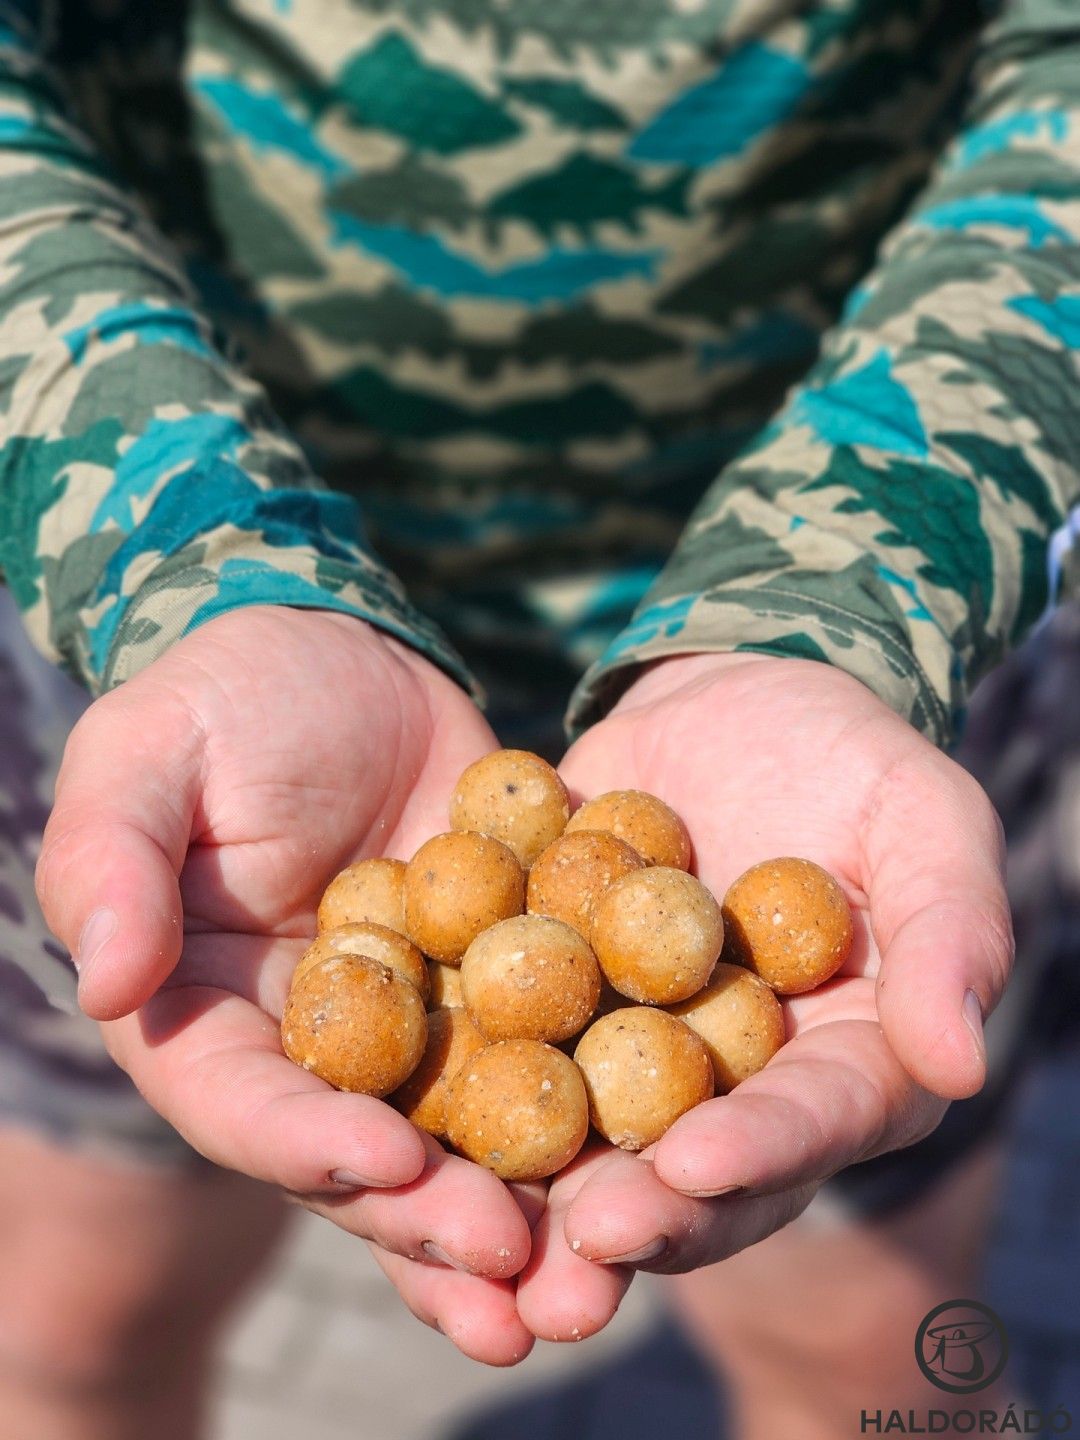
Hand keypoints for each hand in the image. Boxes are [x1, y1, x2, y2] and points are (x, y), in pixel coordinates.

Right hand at [36, 606, 538, 1362]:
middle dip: (439, 1224)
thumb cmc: (225, 697)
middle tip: (518, 1270)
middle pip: (371, 1163)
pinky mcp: (508, 991)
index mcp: (213, 1020)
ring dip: (533, 1220)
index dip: (311, 1145)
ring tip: (597, 1282)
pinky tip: (673, 1161)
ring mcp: (423, 1033)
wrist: (350, 658)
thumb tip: (112, 982)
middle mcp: (320, 1053)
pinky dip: (605, 1116)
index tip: (390, 1163)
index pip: (248, 1104)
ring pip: (474, 1143)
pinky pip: (558, 1059)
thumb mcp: (147, 753)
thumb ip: (112, 860)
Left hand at [511, 652, 1012, 1343]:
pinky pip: (495, 1046)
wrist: (727, 696)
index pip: (808, 1124)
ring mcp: (623, 1051)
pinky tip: (388, 1107)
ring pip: (579, 1139)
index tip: (695, 1168)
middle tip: (577, 1244)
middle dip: (634, 1214)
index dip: (758, 1153)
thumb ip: (950, 934)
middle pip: (685, 1173)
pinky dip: (448, 1079)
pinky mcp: (541, 1002)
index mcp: (836, 1066)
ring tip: (472, 1228)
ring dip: (529, 1192)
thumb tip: (960, 1064)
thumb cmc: (851, 758)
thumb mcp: (922, 822)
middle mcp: (725, 1085)